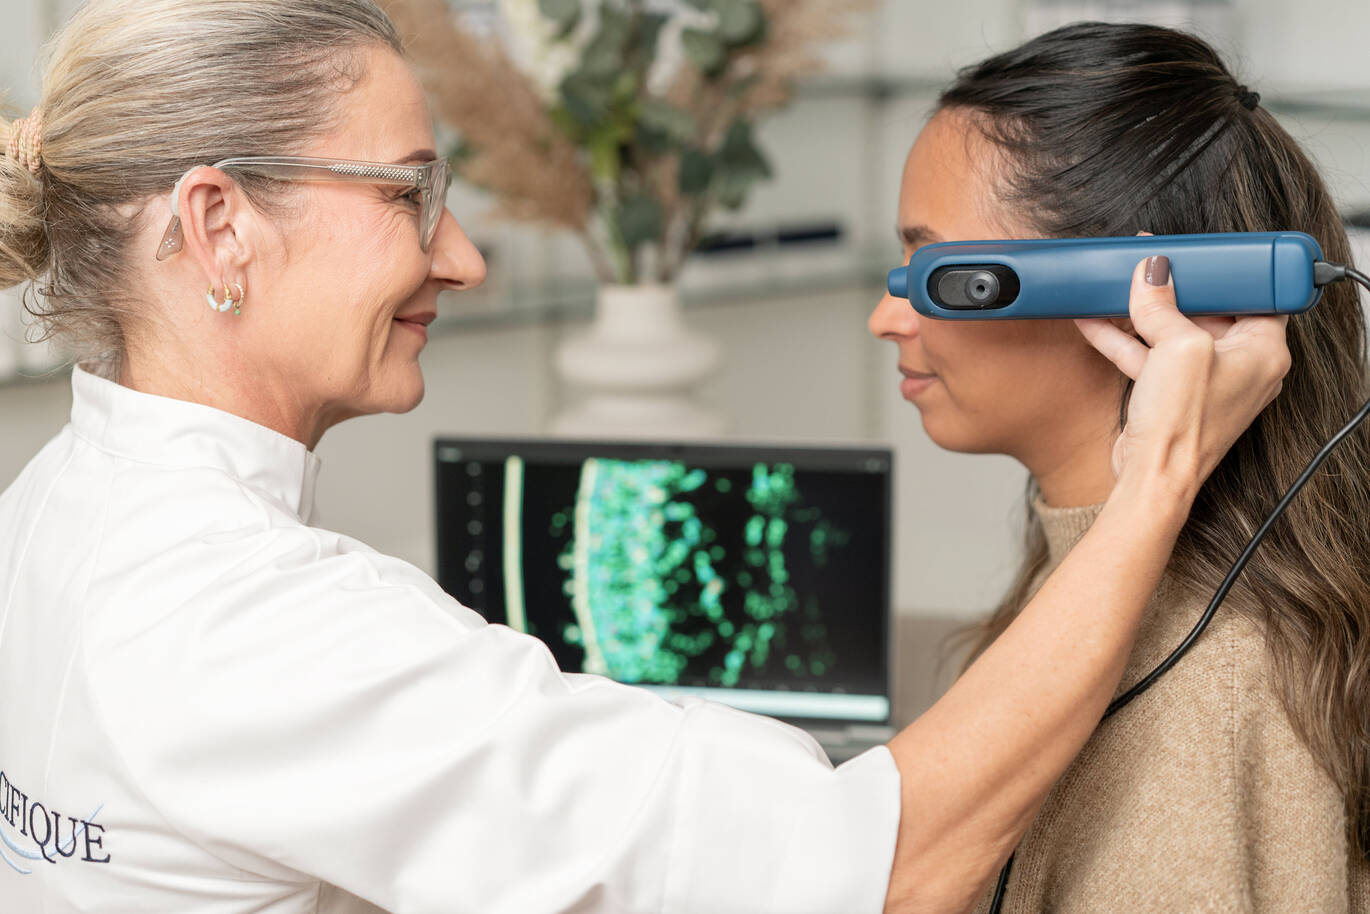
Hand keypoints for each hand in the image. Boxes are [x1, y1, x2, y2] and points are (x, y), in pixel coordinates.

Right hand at [1075, 255, 1290, 501]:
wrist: (1153, 478)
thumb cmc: (1184, 426)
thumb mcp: (1178, 348)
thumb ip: (1163, 305)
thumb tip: (1153, 271)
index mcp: (1262, 351)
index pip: (1254, 295)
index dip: (1226, 272)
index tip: (1198, 254)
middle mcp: (1239, 366)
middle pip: (1207, 310)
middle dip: (1173, 288)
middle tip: (1150, 263)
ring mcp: (1204, 381)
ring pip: (1172, 332)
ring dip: (1141, 311)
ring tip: (1115, 284)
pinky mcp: (1172, 395)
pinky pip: (1149, 355)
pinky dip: (1124, 337)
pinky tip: (1095, 319)